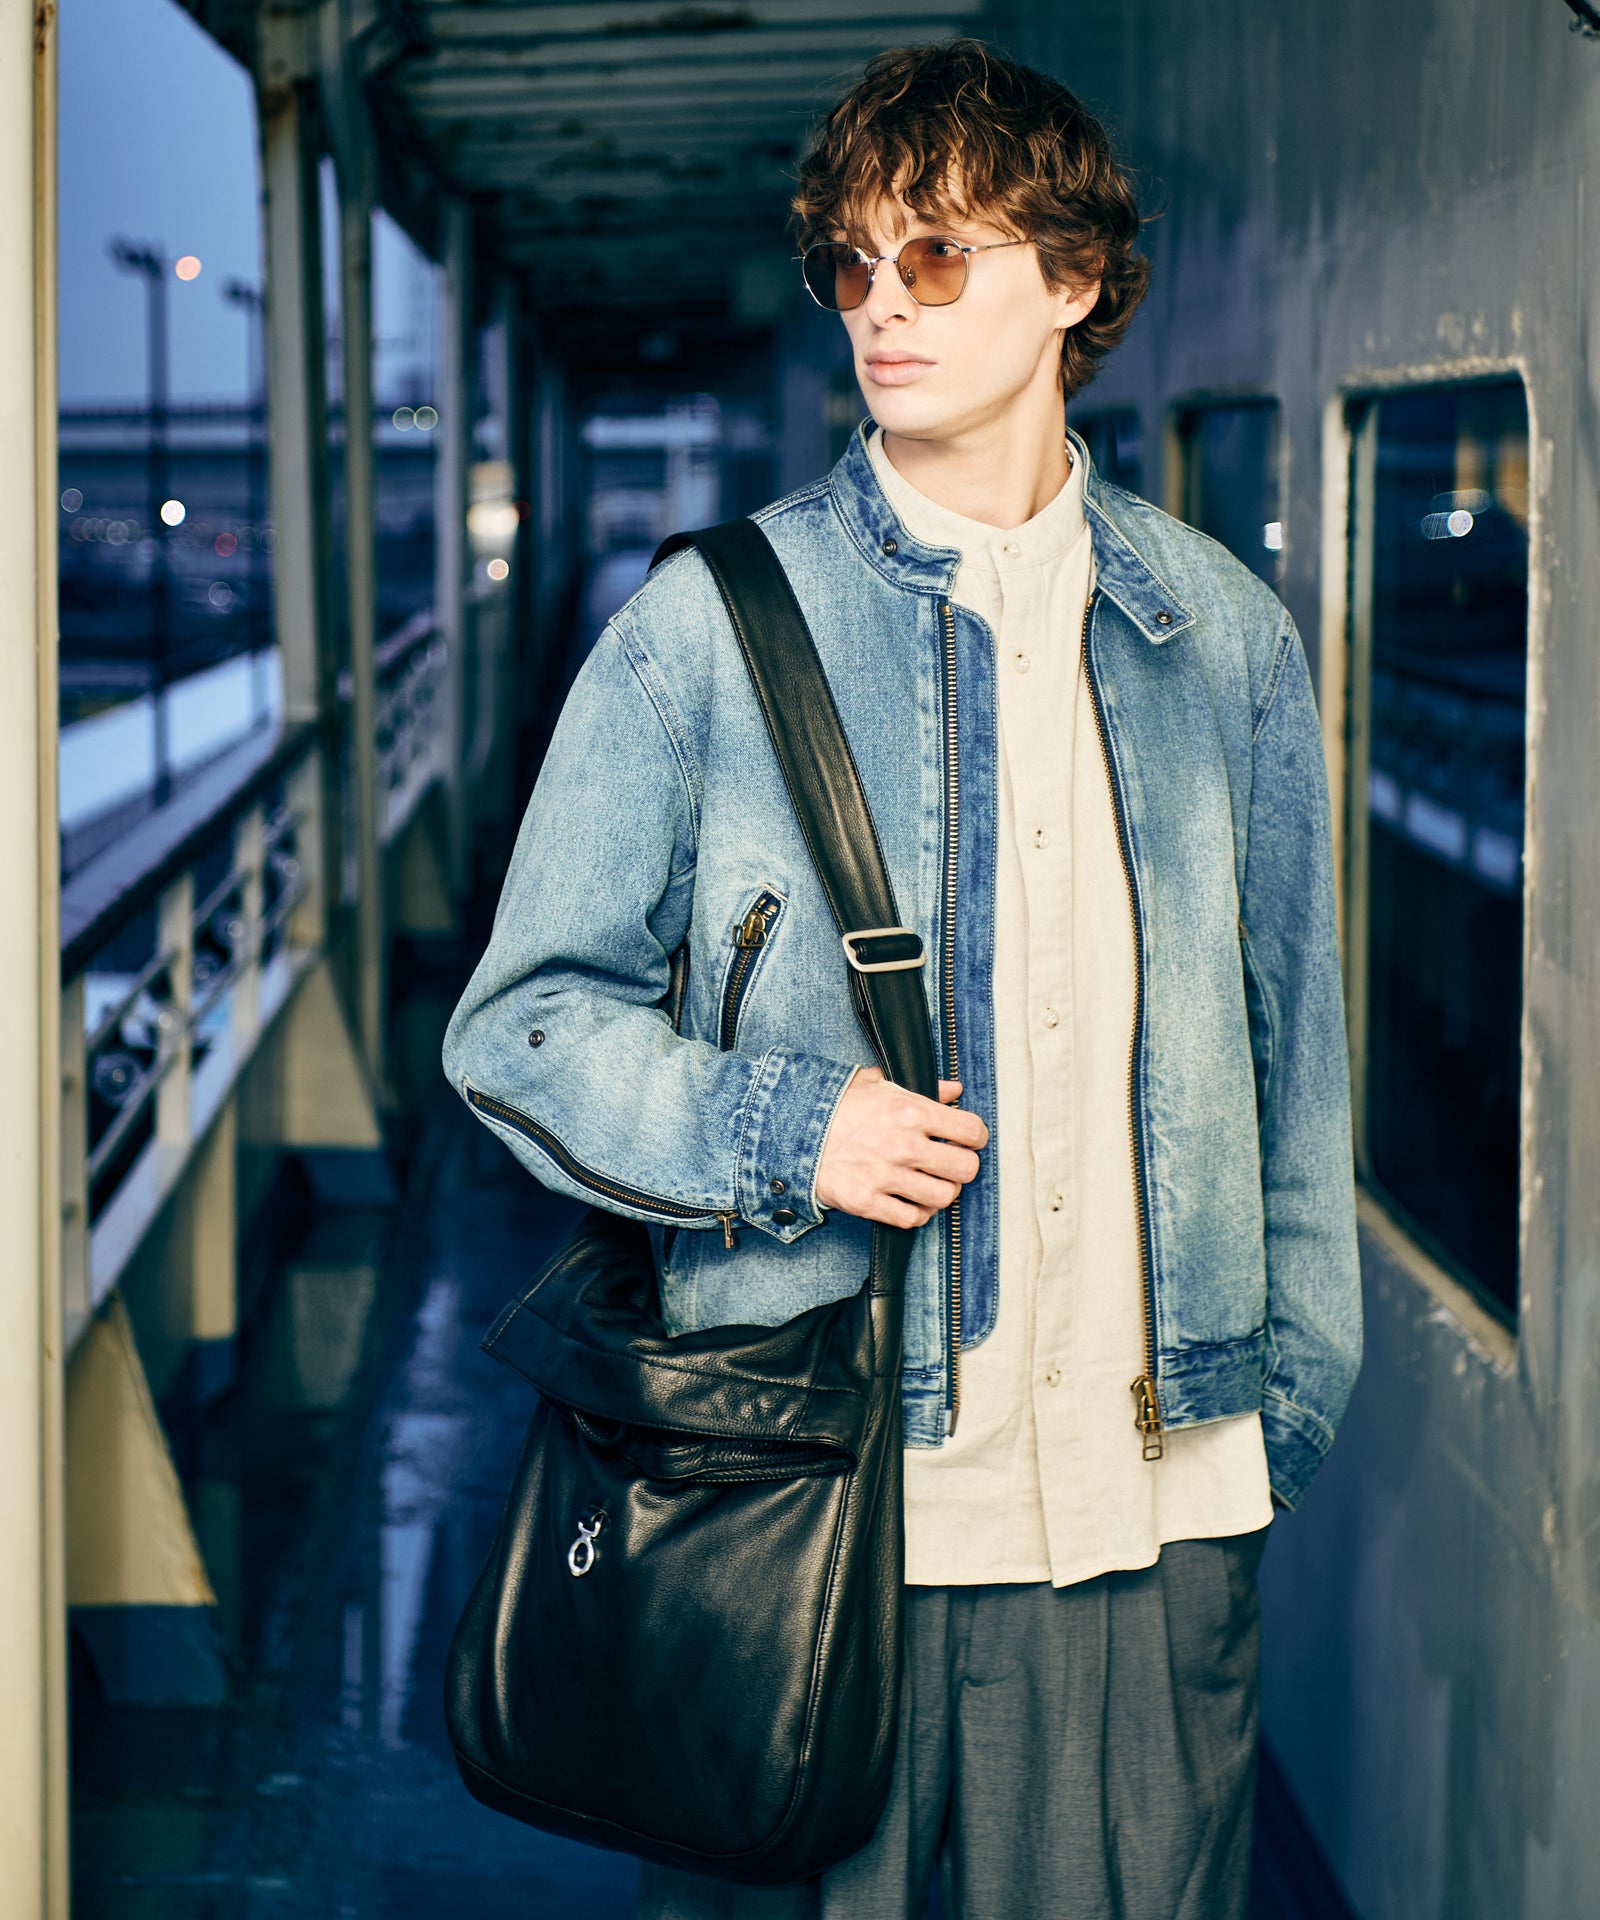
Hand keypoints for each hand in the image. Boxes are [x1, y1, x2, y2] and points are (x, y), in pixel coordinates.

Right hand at [815, 1069, 987, 1228]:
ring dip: (941, 1192)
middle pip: (966, 1169)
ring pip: (944, 1197)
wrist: (788, 1130)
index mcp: (910, 1111)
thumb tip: (954, 1091)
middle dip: (963, 1167)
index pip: (971, 1131)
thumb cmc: (834, 1105)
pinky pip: (913, 1218)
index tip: (967, 1140)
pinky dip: (917, 1213)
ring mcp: (886, 1176)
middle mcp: (904, 1145)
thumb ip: (922, 1088)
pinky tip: (911, 1201)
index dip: (974, 1137)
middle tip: (951, 1164)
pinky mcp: (868, 1202)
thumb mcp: (877, 1084)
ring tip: (930, 1183)